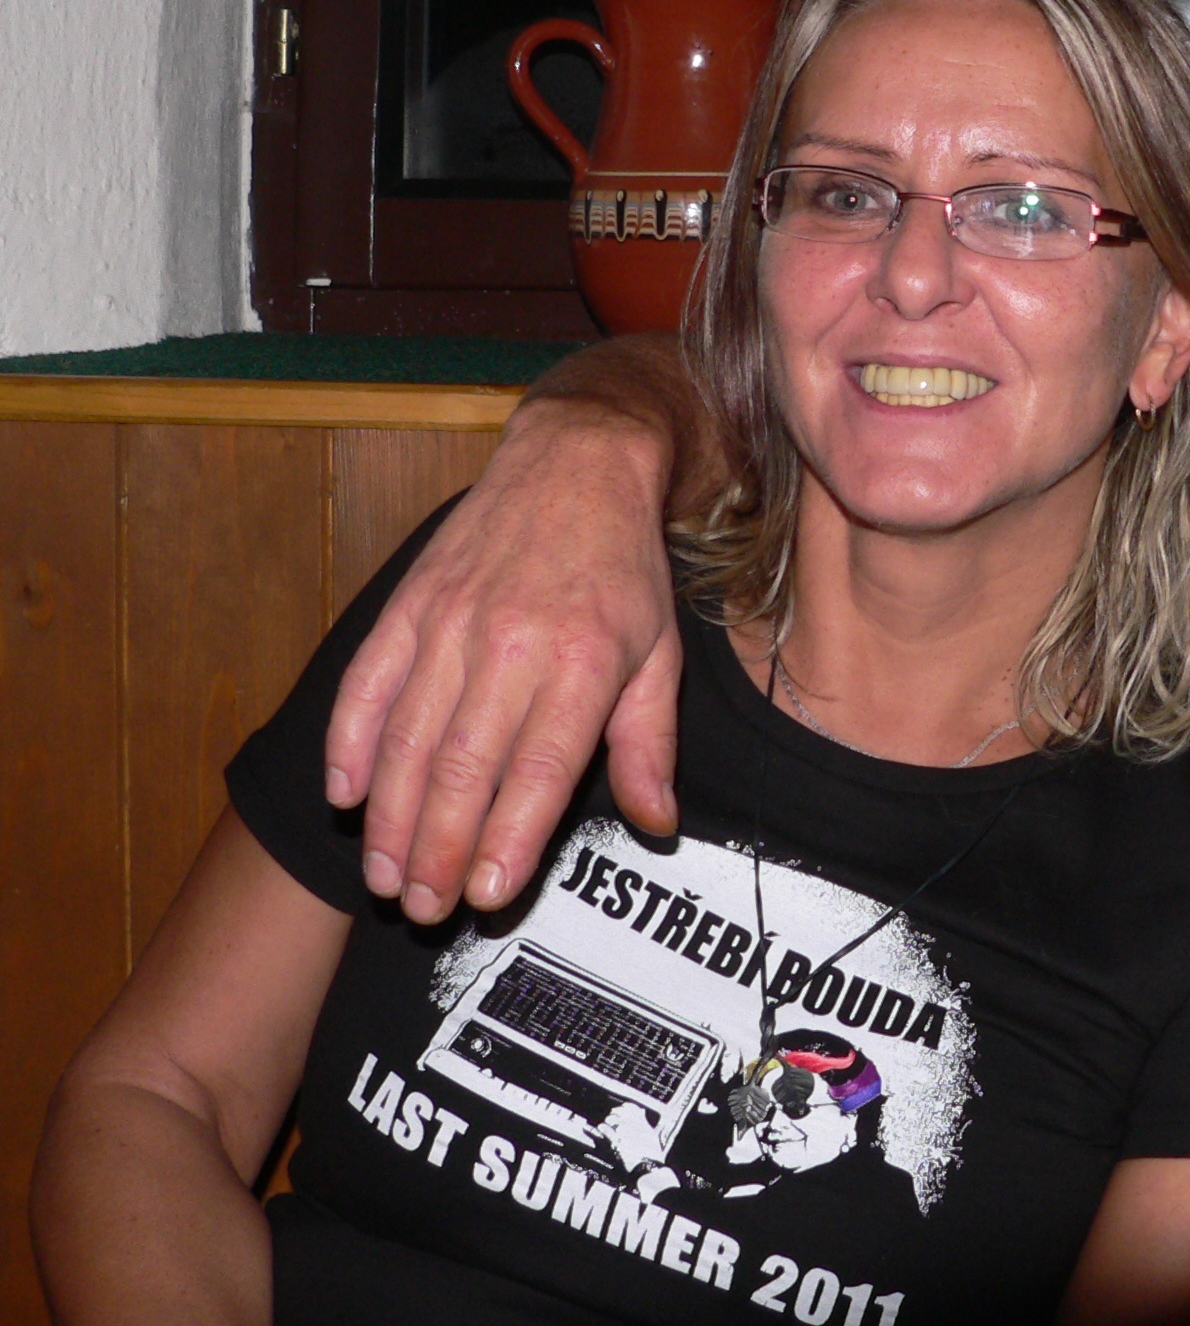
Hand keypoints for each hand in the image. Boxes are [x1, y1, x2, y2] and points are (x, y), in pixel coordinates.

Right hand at [324, 398, 684, 921]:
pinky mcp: (408, 605)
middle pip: (460, 769)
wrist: (576, 464)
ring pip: (406, 740)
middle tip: (424, 911)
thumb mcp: (660, 652)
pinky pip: (368, 684)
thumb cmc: (623, 570)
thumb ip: (650, 745)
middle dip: (436, 850)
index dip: (507, 840)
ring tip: (385, 878)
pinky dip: (349, 743)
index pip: (538, 770)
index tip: (485, 896)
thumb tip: (656, 825)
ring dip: (389, 818)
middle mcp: (511, 646)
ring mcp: (450, 624)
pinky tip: (345, 795)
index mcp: (582, 663)